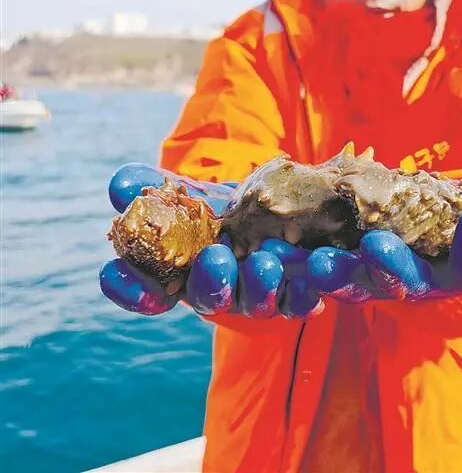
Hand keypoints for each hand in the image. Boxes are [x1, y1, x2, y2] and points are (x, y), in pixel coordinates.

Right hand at [100, 164, 319, 318]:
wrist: (280, 207)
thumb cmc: (221, 205)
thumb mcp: (188, 191)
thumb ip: (152, 187)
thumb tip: (121, 185)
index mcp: (178, 274)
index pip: (145, 291)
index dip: (133, 289)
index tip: (128, 277)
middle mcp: (214, 293)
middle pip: (206, 297)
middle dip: (211, 281)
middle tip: (216, 259)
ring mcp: (255, 298)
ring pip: (255, 302)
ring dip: (260, 284)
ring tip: (267, 261)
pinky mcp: (295, 297)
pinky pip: (301, 300)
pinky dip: (307, 288)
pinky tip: (315, 268)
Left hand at [305, 154, 461, 301]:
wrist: (406, 232)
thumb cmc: (446, 215)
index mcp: (455, 268)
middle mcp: (415, 283)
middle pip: (405, 283)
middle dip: (390, 266)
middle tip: (376, 245)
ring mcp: (373, 283)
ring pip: (354, 286)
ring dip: (334, 274)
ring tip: (314, 259)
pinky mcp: (336, 275)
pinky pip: (314, 277)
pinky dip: (293, 268)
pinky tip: (271, 253)